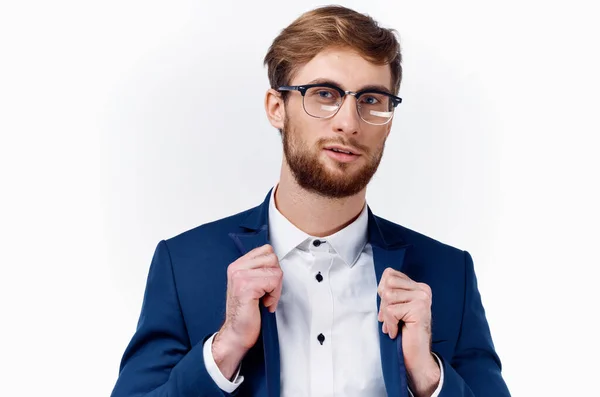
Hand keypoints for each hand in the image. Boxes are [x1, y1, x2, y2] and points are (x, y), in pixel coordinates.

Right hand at [212, 244, 282, 378]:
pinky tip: (265, 304)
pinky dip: (274, 296)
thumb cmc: (246, 312)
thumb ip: (259, 270)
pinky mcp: (246, 286)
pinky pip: (274, 282)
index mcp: (237, 265)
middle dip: (276, 278)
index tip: (267, 284)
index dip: (273, 268)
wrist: (236, 333)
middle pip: (272, 258)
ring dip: (276, 288)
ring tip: (265, 299)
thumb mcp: (251, 285)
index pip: (266, 250)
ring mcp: (240, 276)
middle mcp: (236, 268)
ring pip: (275, 271)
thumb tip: (275, 262)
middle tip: (268, 293)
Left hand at [377, 268, 439, 395]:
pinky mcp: (419, 309)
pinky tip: (396, 331)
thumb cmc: (404, 331)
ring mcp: (423, 299)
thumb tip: (381, 284)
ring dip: (386, 314)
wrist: (417, 355)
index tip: (388, 307)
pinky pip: (391, 311)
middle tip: (389, 317)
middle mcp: (423, 290)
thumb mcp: (397, 306)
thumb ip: (392, 292)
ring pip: (389, 296)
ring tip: (393, 325)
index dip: (382, 290)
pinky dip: (389, 324)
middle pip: (388, 283)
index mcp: (418, 286)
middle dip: (383, 302)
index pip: (390, 274)